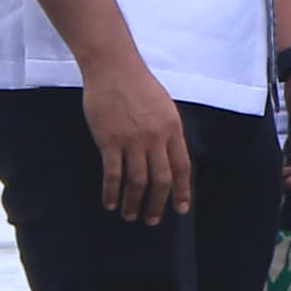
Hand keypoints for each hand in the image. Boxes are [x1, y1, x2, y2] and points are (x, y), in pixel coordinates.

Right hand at [83, 58, 189, 222]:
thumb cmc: (140, 87)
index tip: (181, 209)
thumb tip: (169, 159)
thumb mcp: (166, 109)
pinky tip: (110, 203)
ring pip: (137, 181)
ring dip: (134, 202)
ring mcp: (132, 141)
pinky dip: (111, 191)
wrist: (114, 69)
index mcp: (173, 131)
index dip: (182, 192)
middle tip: (152, 221)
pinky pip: (112, 173)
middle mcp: (156, 139)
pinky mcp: (109, 140)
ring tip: (130, 216)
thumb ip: (169, 134)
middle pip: (161, 180)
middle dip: (158, 204)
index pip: (182, 169)